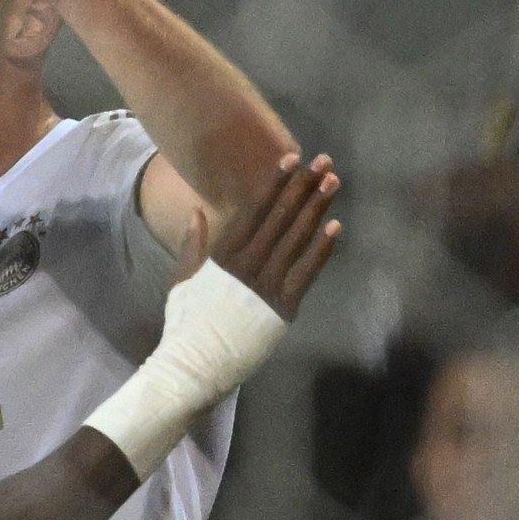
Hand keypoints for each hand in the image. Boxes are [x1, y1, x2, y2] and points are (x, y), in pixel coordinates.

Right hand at [178, 153, 341, 319]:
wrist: (196, 359)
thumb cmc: (187, 320)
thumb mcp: (182, 279)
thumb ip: (192, 245)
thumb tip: (196, 211)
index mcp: (222, 255)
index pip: (253, 211)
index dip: (274, 184)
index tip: (291, 160)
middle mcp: (247, 264)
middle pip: (280, 218)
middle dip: (302, 188)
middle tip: (323, 161)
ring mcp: (266, 284)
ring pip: (296, 239)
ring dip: (316, 210)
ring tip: (333, 184)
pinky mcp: (282, 305)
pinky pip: (307, 273)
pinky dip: (322, 250)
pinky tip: (336, 228)